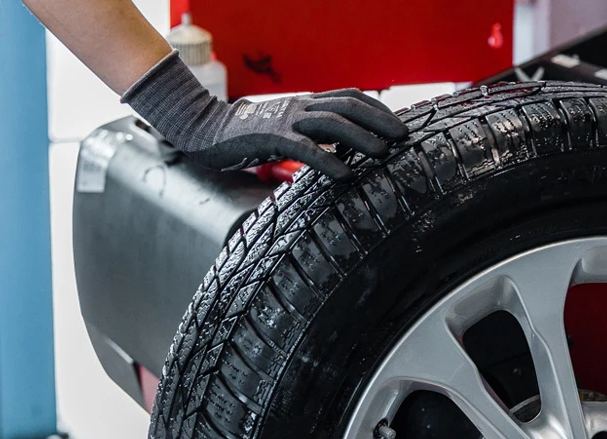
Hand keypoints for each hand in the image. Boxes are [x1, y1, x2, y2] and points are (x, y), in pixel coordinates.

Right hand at [124, 53, 408, 180]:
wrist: (204, 129)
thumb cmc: (244, 135)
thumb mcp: (284, 129)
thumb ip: (309, 134)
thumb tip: (337, 149)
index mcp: (304, 101)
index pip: (349, 97)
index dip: (377, 109)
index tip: (398, 124)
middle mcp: (299, 105)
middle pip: (348, 106)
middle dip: (379, 121)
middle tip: (403, 138)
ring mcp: (286, 119)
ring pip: (333, 123)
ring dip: (362, 138)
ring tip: (384, 154)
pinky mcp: (271, 137)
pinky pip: (305, 148)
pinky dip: (328, 160)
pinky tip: (345, 174)